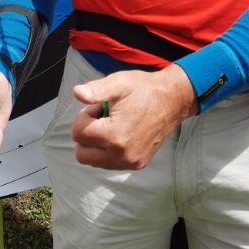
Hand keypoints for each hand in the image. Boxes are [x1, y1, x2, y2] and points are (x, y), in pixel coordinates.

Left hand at [71, 64, 196, 169]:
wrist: (172, 100)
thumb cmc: (143, 89)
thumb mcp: (118, 83)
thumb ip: (96, 90)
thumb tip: (77, 93)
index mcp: (114, 135)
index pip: (78, 133)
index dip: (85, 115)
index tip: (100, 105)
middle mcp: (121, 155)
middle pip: (82, 153)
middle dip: (86, 132)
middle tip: (102, 116)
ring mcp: (130, 162)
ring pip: (94, 160)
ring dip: (96, 142)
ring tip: (112, 123)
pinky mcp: (137, 164)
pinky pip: (109, 163)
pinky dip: (107, 149)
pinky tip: (120, 132)